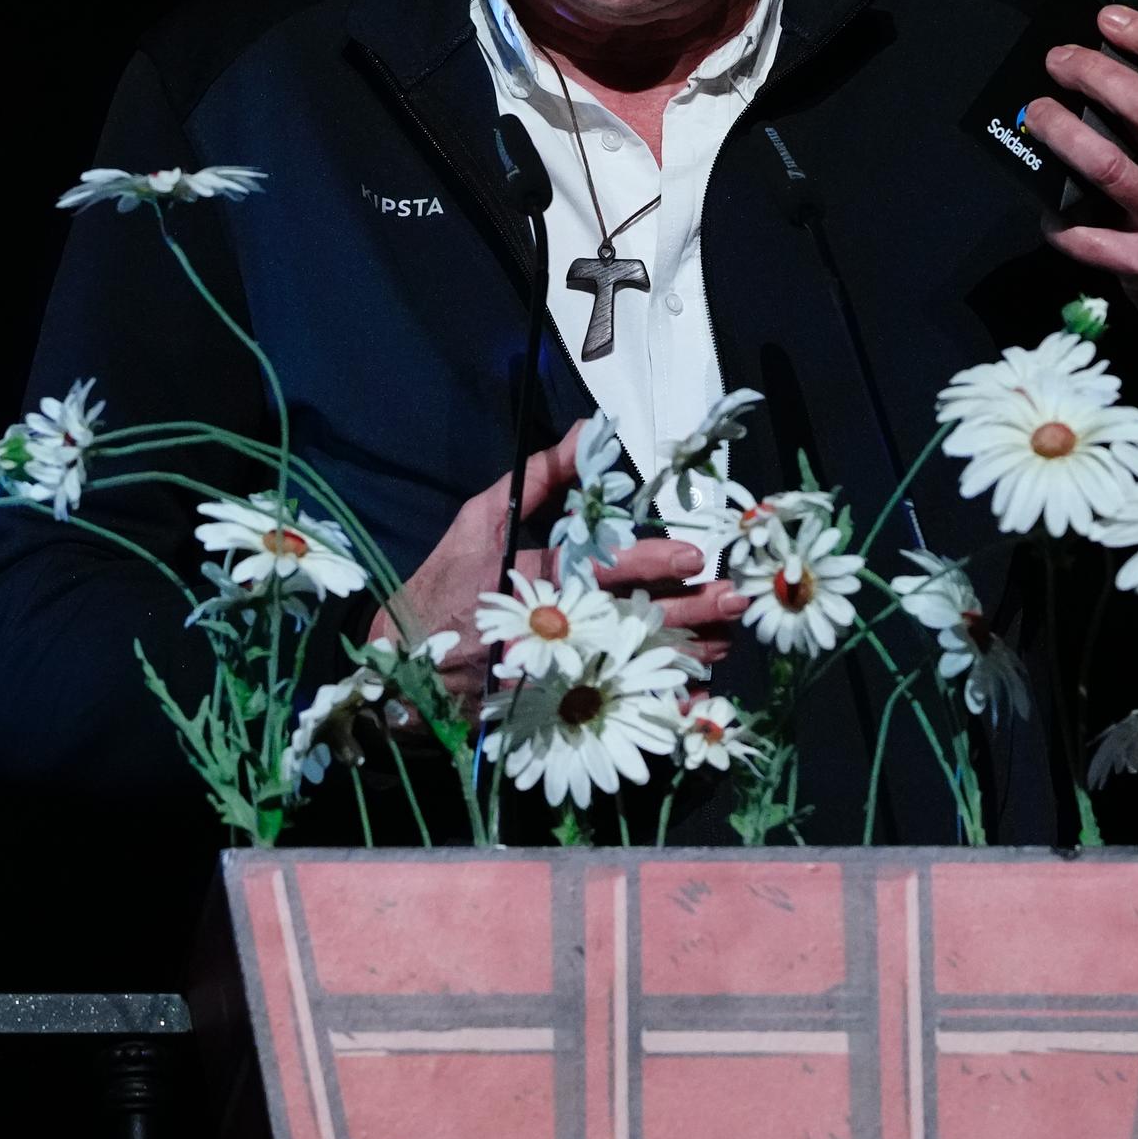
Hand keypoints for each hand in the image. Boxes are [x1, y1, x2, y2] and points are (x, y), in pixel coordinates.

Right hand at [384, 420, 747, 695]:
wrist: (405, 664)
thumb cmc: (448, 580)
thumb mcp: (483, 517)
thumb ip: (540, 477)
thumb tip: (590, 432)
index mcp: (531, 577)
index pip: (598, 568)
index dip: (648, 562)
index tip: (692, 557)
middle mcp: (549, 628)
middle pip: (628, 619)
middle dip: (686, 611)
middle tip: (731, 601)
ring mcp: (553, 673)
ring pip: (631, 662)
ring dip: (682, 653)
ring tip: (725, 641)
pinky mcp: (553, 704)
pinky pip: (615, 706)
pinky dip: (653, 704)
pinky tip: (690, 698)